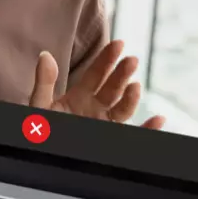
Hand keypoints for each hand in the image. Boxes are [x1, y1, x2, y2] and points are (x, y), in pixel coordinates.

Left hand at [29, 41, 165, 129]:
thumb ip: (44, 82)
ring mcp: (104, 125)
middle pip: (112, 87)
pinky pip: (132, 135)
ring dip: (131, 97)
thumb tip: (45, 56)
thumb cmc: (39, 131)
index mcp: (79, 96)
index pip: (96, 73)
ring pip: (123, 108)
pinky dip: (148, 129)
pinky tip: (158, 120)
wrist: (42, 155)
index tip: (118, 43)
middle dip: (122, 73)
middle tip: (131, 60)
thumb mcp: (39, 104)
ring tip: (134, 86)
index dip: (107, 58)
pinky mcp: (110, 142)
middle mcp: (95, 109)